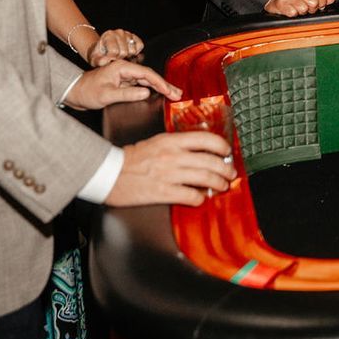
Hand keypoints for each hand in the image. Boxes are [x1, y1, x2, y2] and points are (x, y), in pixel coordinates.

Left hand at [63, 58, 178, 109]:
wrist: (75, 93)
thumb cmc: (87, 92)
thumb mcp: (106, 95)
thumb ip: (127, 94)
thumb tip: (146, 93)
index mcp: (122, 68)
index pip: (146, 74)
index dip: (160, 83)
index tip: (170, 91)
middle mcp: (125, 69)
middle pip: (149, 76)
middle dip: (165, 85)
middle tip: (178, 94)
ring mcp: (124, 76)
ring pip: (146, 81)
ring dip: (160, 87)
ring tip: (173, 95)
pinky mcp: (123, 82)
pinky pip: (141, 85)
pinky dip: (151, 89)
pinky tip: (159, 94)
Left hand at [84, 27, 143, 62]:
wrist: (103, 49)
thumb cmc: (100, 54)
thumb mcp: (95, 59)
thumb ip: (100, 61)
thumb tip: (107, 61)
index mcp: (108, 35)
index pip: (114, 51)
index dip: (112, 58)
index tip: (108, 57)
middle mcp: (118, 32)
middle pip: (125, 52)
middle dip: (120, 58)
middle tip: (115, 57)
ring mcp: (127, 33)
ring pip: (133, 50)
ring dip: (127, 55)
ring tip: (120, 54)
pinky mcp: (134, 36)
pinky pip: (140, 45)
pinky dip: (136, 51)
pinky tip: (128, 52)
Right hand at [104, 130, 237, 206]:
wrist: (109, 173)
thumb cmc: (131, 158)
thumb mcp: (156, 142)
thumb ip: (178, 145)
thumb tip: (200, 150)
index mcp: (171, 141)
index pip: (206, 139)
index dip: (222, 146)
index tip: (226, 152)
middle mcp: (173, 156)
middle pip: (211, 161)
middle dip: (226, 169)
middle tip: (230, 173)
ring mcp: (169, 174)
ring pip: (205, 179)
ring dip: (218, 184)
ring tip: (222, 186)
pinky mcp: (163, 192)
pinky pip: (190, 196)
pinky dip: (199, 198)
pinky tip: (200, 198)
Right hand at [265, 0, 334, 16]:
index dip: (322, 2)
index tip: (319, 6)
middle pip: (313, 2)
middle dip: (311, 9)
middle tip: (306, 9)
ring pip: (303, 8)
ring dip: (302, 12)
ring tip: (298, 10)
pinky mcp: (279, 4)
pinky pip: (293, 13)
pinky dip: (293, 14)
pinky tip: (291, 11)